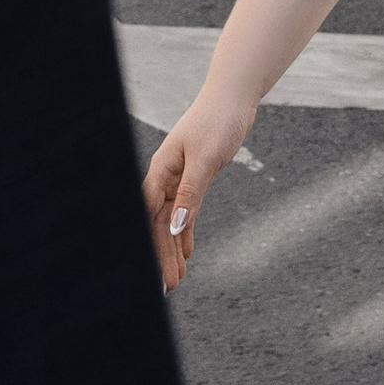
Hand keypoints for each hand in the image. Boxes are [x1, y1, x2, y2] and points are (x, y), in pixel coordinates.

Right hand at [143, 95, 255, 291]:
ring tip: (176, 279)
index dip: (152, 247)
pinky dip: (186, 233)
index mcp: (161, 171)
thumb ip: (190, 193)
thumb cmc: (217, 121)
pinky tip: (187, 252)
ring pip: (173, 221)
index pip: (151, 217)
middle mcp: (166, 177)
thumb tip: (177, 227)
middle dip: (163, 256)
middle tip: (169, 287)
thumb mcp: (205, 158)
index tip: (156, 275)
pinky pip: (186, 211)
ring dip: (173, 249)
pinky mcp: (195, 177)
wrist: (232, 97)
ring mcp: (179, 177)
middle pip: (160, 224)